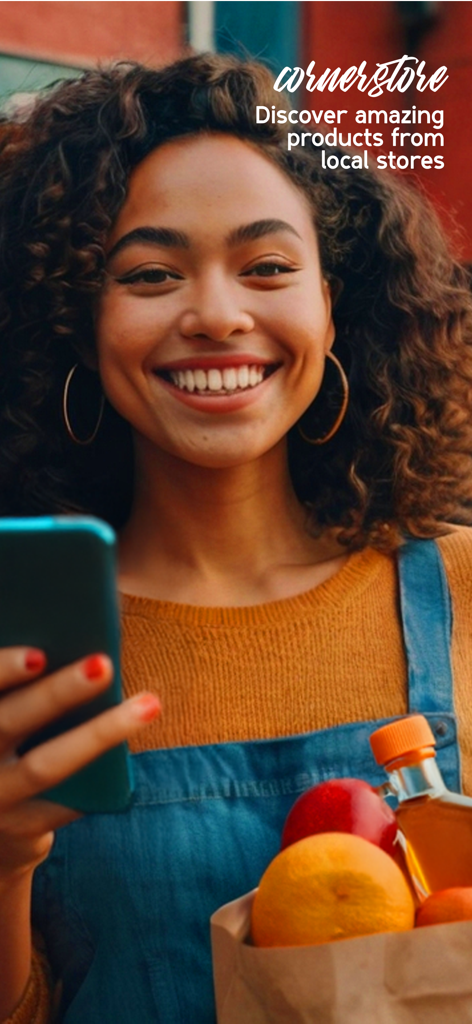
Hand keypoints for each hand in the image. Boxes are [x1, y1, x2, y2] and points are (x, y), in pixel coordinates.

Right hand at [0, 647, 159, 878]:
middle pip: (10, 721)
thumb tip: (88, 654)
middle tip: (103, 665)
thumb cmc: (8, 747)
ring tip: (148, 705)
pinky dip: (98, 779)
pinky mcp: (20, 828)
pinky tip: (132, 760)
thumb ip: (23, 692)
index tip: (40, 655)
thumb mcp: (6, 719)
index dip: (3, 669)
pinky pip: (65, 804)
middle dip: (57, 693)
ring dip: (99, 733)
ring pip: (46, 765)